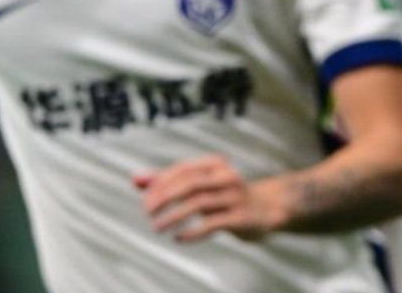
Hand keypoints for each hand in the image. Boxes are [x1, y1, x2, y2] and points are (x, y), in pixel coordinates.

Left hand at [136, 154, 283, 242]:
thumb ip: (167, 181)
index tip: (146, 200)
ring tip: (157, 227)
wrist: (266, 209)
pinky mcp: (240, 217)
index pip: (183, 169)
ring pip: (200, 202)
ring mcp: (235, 196)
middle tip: (148, 212)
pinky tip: (179, 237)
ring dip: (174, 215)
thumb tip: (135, 179)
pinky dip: (193, 231)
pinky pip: (213, 223)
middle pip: (190, 182)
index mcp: (215, 164)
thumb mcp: (199, 185)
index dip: (161, 183)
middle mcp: (227, 176)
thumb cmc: (224, 196)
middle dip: (165, 196)